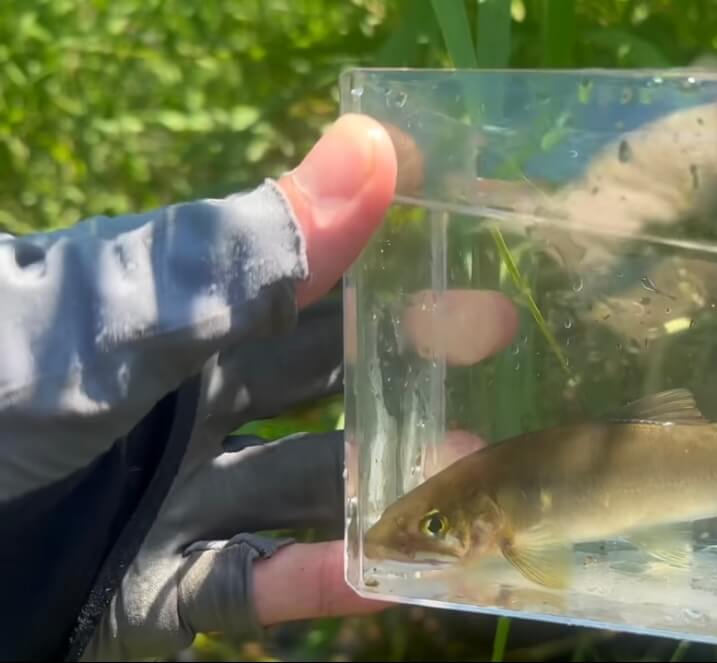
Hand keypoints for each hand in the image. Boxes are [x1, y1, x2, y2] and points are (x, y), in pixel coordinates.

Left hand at [66, 113, 519, 660]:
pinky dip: (311, 589)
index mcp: (153, 307)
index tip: (472, 231)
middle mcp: (170, 395)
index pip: (290, 265)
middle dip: (402, 358)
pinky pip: (239, 591)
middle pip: (311, 374)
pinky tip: (385, 576)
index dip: (379, 249)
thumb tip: (377, 147)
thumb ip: (244, 255)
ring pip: (294, 489)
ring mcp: (159, 496)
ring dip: (379, 482)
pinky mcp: (137, 592)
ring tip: (472, 467)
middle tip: (496, 340)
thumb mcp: (98, 322)